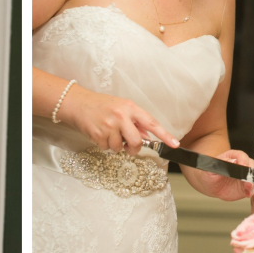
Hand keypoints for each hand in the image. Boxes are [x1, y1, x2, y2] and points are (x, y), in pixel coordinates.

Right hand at [59, 87, 178, 154]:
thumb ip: (135, 122)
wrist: (78, 104)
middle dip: (133, 148)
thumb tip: (148, 136)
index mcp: (130, 108)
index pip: (151, 122)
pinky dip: (105, 145)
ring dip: (116, 146)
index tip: (174, 144)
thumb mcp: (122, 108)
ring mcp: (109, 125)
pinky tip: (100, 134)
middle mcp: (121, 116)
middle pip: (136, 141)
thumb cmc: (102, 106)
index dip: (164, 135)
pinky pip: (107, 148)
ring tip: (109, 133)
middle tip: (128, 145)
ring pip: (120, 148)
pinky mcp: (98, 134)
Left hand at [196, 149, 253, 200]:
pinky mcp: (246, 186)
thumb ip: (221, 164)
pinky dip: (251, 191)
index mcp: (233, 157)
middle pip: (251, 165)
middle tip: (247, 179)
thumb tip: (233, 160)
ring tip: (248, 188)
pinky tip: (248, 194)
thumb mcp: (211, 169)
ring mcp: (245, 176)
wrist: (210, 186)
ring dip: (253, 182)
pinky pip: (252, 188)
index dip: (243, 160)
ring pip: (253, 177)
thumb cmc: (209, 175)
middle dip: (250, 173)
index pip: (241, 156)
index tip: (243, 165)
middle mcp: (242, 165)